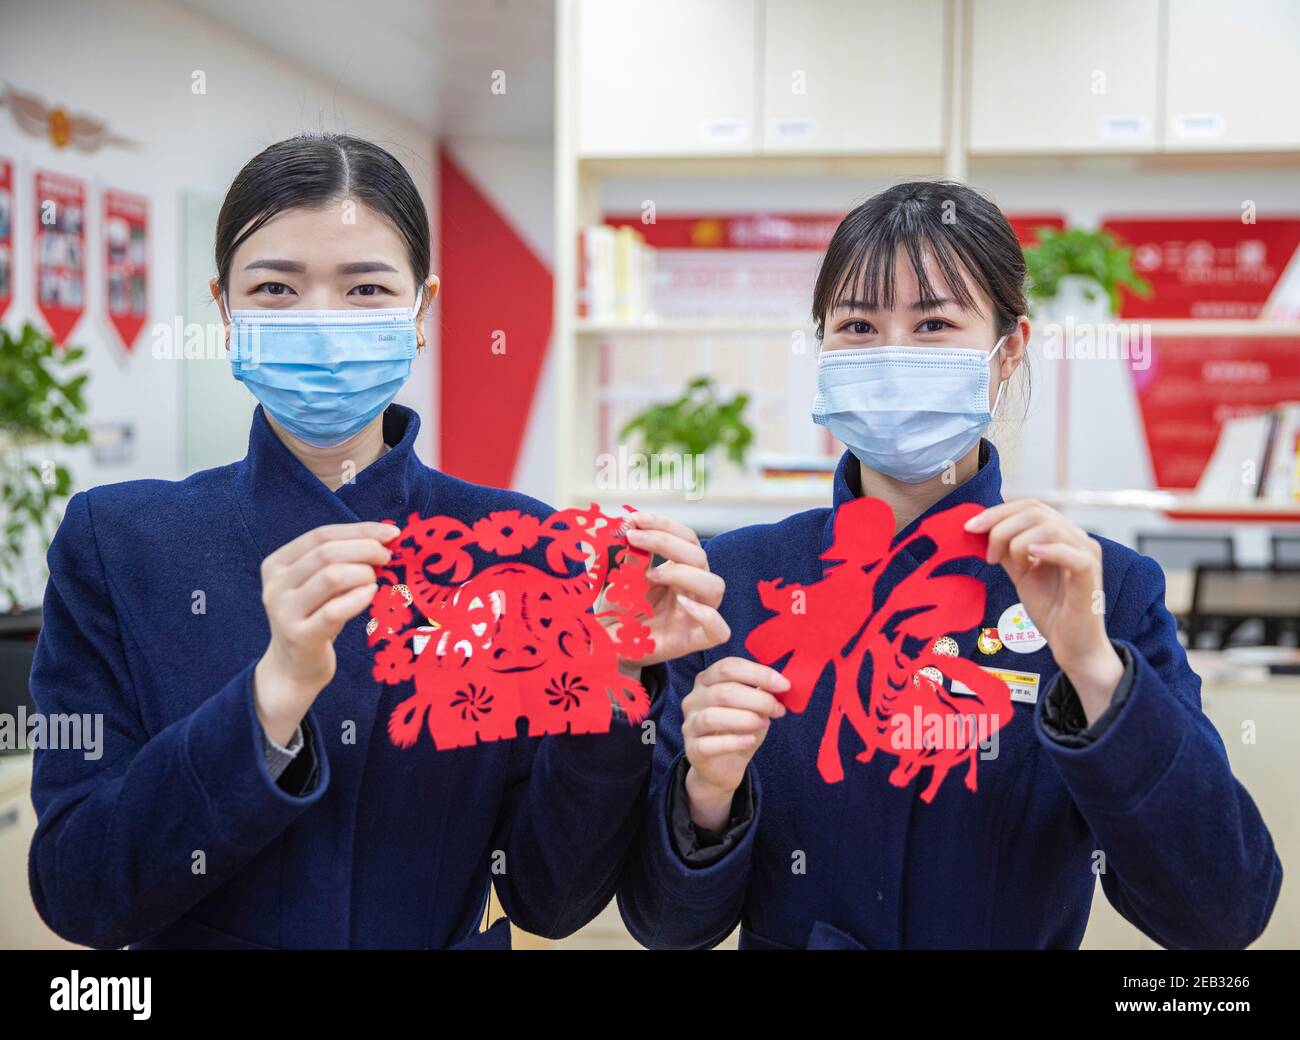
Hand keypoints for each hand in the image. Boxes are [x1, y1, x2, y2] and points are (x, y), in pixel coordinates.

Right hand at [254, 521, 398, 743]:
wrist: (294, 668)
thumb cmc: (315, 618)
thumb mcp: (320, 585)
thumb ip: (341, 560)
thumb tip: (385, 536)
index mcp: (277, 564)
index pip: (321, 534)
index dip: (360, 530)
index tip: (392, 533)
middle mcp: (275, 585)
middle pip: (326, 552)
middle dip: (365, 549)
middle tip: (388, 558)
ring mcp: (284, 611)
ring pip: (331, 576)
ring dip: (363, 573)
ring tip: (375, 581)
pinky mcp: (300, 637)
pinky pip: (335, 610)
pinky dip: (359, 598)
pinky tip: (371, 596)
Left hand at [617, 512, 729, 667]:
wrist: (606, 646)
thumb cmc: (617, 612)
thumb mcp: (621, 577)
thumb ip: (631, 555)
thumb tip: (634, 525)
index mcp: (679, 571)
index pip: (686, 539)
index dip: (665, 524)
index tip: (635, 519)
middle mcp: (692, 590)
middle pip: (700, 556)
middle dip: (666, 541)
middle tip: (634, 538)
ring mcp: (696, 615)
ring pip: (715, 586)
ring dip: (684, 573)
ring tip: (652, 574)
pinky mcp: (693, 641)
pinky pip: (719, 630)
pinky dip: (707, 615)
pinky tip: (682, 604)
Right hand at [681, 657, 787, 830]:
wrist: (724, 766)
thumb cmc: (740, 730)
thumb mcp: (754, 708)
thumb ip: (763, 693)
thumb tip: (781, 684)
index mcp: (707, 680)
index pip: (728, 667)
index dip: (758, 673)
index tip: (784, 685)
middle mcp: (693, 699)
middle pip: (723, 692)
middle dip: (758, 699)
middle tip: (778, 709)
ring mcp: (689, 724)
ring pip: (712, 716)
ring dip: (745, 719)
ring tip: (765, 723)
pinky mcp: (692, 749)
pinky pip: (708, 744)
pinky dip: (733, 742)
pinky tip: (750, 740)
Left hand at [965, 499, 1122, 721]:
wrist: (1072, 646)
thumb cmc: (1051, 610)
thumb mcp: (1021, 574)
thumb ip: (1006, 551)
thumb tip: (981, 530)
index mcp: (1062, 535)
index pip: (1029, 507)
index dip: (997, 512)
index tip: (970, 527)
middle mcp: (1077, 539)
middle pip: (1036, 511)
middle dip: (1000, 525)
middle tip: (983, 551)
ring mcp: (1087, 555)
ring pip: (1049, 528)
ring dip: (1016, 541)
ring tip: (1002, 562)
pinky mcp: (1090, 575)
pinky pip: (1072, 553)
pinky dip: (1048, 550)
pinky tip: (1029, 557)